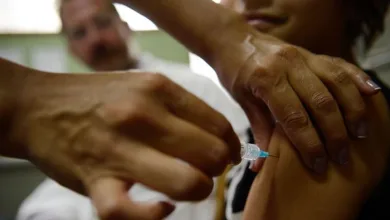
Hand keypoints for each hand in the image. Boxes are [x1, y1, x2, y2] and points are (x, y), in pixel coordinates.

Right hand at [5, 70, 239, 219]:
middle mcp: (140, 115)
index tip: (228, 155)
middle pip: (211, 155)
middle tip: (205, 169)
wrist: (38, 105)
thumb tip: (223, 138)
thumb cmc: (99, 97)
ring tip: (186, 185)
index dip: (231, 146)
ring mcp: (116, 149)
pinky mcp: (94, 181)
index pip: (219, 125)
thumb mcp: (144, 84)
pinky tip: (161, 207)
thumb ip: (182, 108)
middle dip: (217, 169)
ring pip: (186, 183)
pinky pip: (130, 212)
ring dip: (197, 191)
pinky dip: (153, 215)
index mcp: (157, 89)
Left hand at [211, 20, 379, 172]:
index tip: (319, 165)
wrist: (234, 39)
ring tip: (359, 134)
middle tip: (341, 157)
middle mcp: (288, 65)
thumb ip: (258, 132)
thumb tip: (261, 167)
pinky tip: (371, 94)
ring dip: (352, 110)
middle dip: (334, 133)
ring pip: (337, 83)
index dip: (309, 144)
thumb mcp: (243, 102)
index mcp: (266, 80)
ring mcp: (303, 55)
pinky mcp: (312, 52)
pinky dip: (357, 80)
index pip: (294, 118)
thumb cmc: (235, 73)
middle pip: (321, 102)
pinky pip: (340, 65)